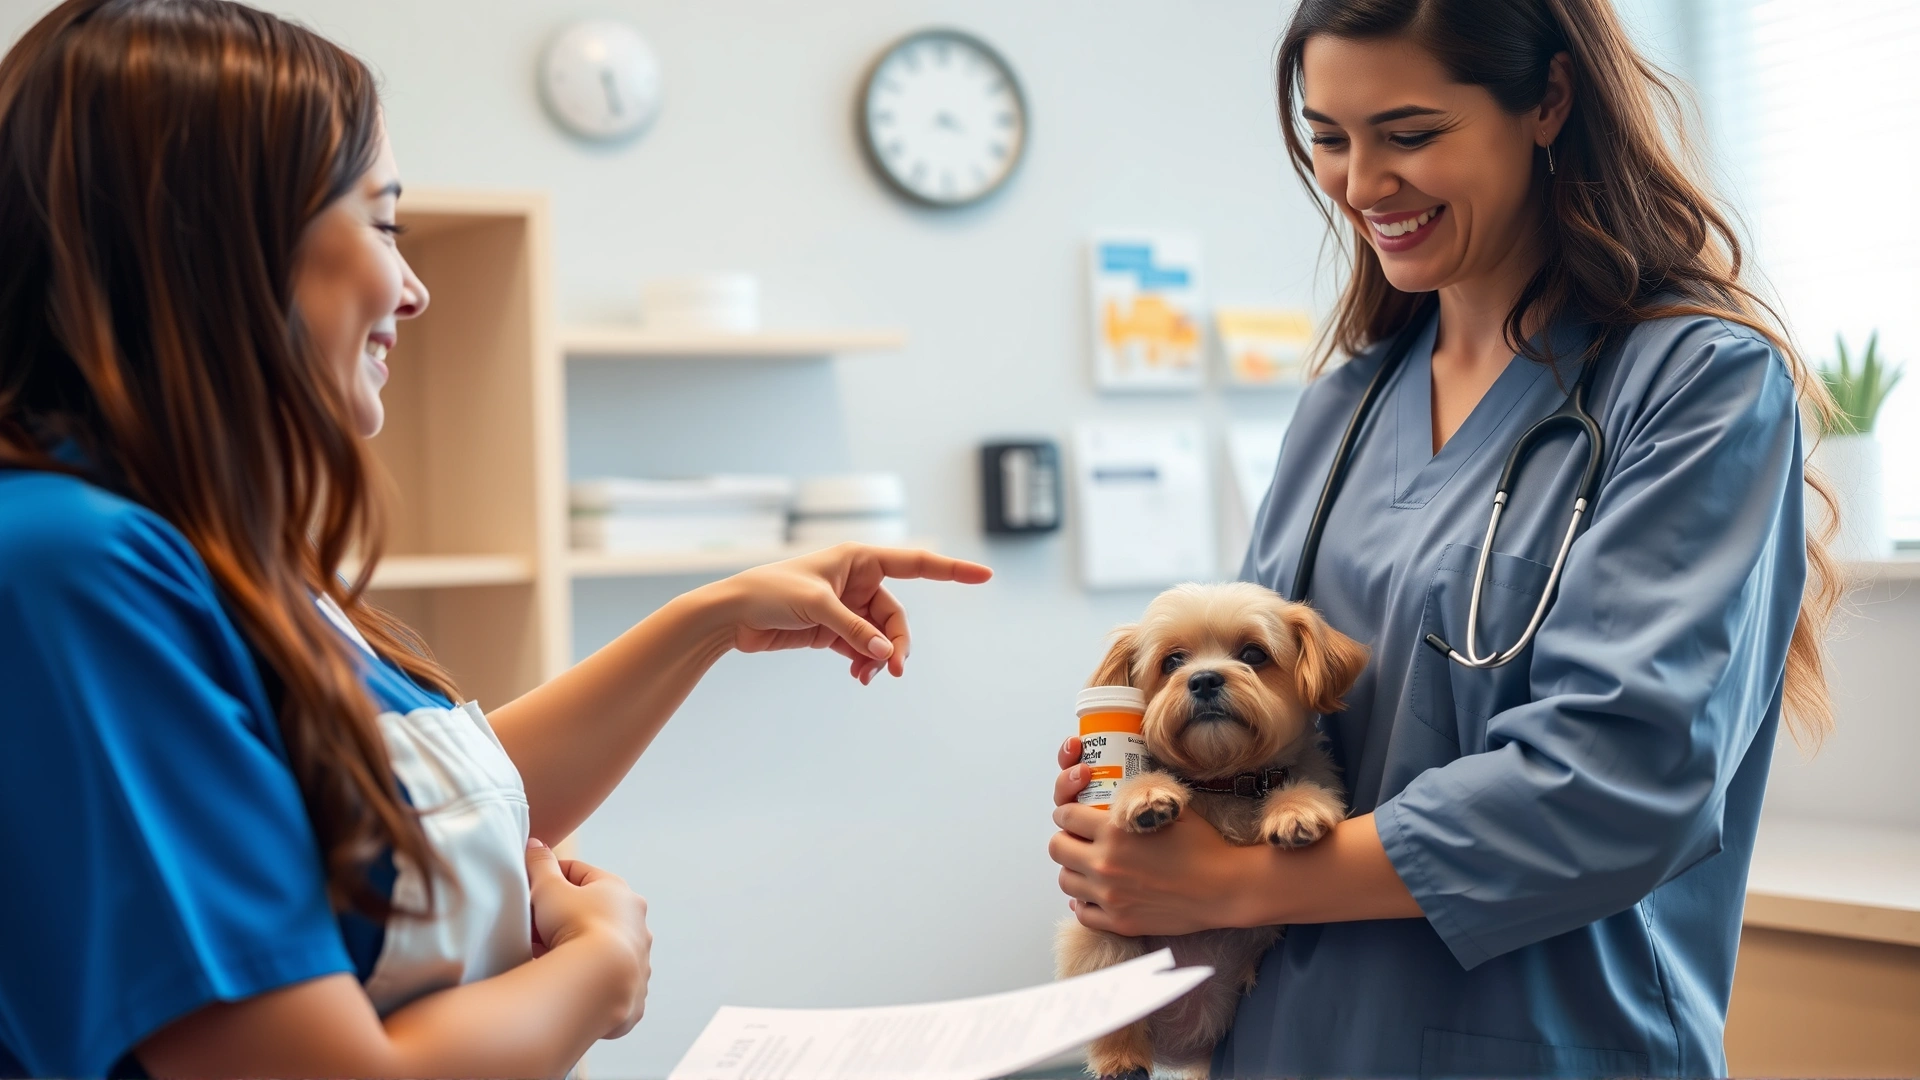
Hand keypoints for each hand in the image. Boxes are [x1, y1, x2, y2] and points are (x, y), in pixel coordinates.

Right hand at [525, 839, 650, 1039]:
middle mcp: (636, 921)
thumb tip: (535, 845)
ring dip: (577, 948)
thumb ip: (541, 865)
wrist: (601, 979)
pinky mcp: (635, 990)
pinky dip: (589, 978)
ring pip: (602, 946)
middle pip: (593, 912)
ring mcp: (639, 956)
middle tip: (534, 928)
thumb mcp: (549, 888)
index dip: (553, 878)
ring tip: (547, 958)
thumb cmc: (576, 925)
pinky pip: (607, 978)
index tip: (532, 889)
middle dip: (563, 917)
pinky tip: (569, 983)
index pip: (582, 874)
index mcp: (619, 891)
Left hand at [710, 544, 991, 683]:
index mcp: (860, 558)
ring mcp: (848, 606)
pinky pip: (864, 648)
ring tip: (868, 677)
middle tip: (894, 670)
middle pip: (897, 615)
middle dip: (898, 642)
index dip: (953, 570)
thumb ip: (853, 630)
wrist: (732, 615)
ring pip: (882, 636)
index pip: (917, 562)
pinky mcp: (835, 630)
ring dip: (880, 658)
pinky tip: (858, 676)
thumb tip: (885, 655)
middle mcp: (859, 580)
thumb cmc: (769, 593)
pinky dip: (865, 663)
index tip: (985, 576)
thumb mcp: (815, 606)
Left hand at [1048, 736, 1263, 936]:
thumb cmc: (1202, 846)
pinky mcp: (1119, 921)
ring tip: (1088, 865)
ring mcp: (1109, 897)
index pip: (1066, 817)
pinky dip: (1084, 902)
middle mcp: (1105, 864)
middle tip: (1078, 839)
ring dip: (1073, 869)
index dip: (1067, 813)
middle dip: (1065, 839)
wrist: (1225, 888)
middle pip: (1057, 849)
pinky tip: (1096, 893)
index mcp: (1114, 832)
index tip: (1072, 815)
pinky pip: (1082, 913)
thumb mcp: (1169, 808)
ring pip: (1065, 881)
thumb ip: (1134, 800)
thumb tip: (1111, 797)